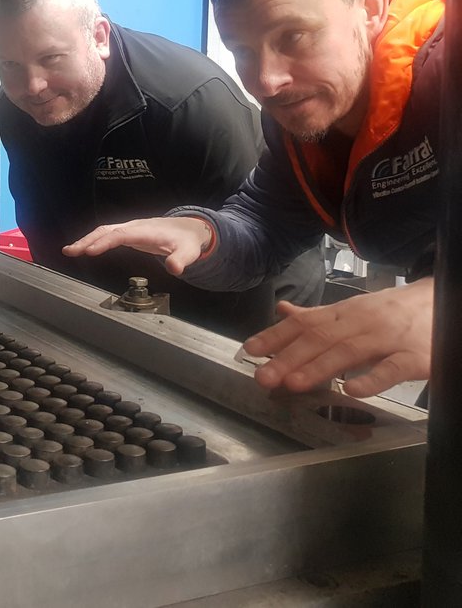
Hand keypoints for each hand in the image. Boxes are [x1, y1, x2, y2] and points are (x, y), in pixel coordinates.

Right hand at [63, 216, 212, 275]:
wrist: (189, 228)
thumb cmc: (187, 241)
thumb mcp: (189, 251)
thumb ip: (181, 259)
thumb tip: (174, 269)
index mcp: (145, 231)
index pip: (121, 235)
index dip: (104, 242)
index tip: (89, 251)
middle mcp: (133, 227)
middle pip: (106, 230)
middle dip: (87, 240)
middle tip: (70, 251)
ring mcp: (129, 229)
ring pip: (103, 231)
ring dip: (86, 240)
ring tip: (69, 251)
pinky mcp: (127, 233)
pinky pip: (106, 235)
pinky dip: (93, 240)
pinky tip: (83, 249)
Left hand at [242, 277, 433, 396]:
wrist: (445, 302)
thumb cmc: (395, 311)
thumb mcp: (353, 310)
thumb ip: (318, 315)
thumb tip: (283, 311)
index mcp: (344, 313)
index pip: (304, 324)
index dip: (275, 336)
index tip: (250, 351)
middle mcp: (361, 322)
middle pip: (320, 339)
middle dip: (288, 358)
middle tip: (263, 377)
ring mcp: (388, 338)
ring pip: (349, 351)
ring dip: (318, 367)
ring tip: (293, 383)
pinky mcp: (415, 356)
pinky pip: (392, 368)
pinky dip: (371, 379)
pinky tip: (351, 390)